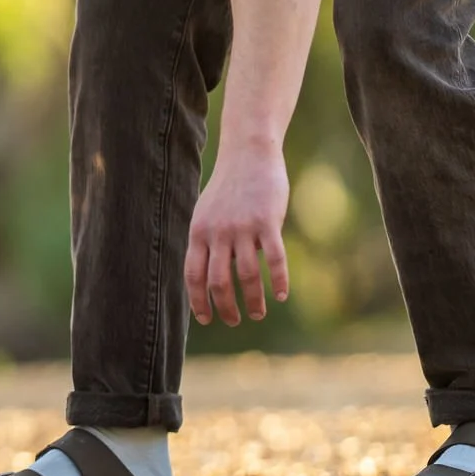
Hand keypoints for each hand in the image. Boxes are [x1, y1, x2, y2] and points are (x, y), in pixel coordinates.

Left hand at [184, 150, 290, 325]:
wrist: (248, 155)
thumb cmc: (228, 189)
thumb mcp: (206, 213)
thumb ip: (205, 241)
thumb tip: (206, 276)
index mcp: (199, 232)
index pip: (193, 275)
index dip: (198, 301)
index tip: (205, 319)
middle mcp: (217, 232)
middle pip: (218, 281)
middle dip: (225, 308)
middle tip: (234, 320)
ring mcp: (242, 228)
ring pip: (246, 275)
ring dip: (253, 300)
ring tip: (257, 313)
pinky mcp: (267, 222)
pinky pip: (273, 259)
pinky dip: (278, 281)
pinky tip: (280, 295)